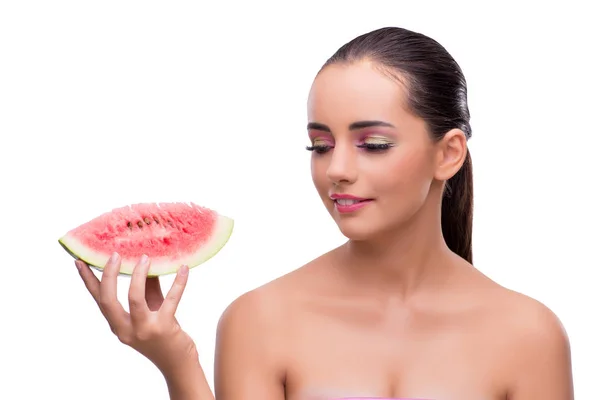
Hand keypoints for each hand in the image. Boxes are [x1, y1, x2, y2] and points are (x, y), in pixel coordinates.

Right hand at [75, 252, 198, 377]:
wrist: (178, 363)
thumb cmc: (163, 333)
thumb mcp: (150, 310)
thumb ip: (145, 288)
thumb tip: (143, 260)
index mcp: (118, 325)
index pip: (99, 299)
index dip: (88, 280)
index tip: (80, 260)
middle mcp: (126, 330)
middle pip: (108, 300)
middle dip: (109, 275)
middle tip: (115, 254)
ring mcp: (144, 330)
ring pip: (135, 299)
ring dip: (139, 275)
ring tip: (146, 257)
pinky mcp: (164, 329)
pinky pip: (170, 300)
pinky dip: (178, 283)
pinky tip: (183, 268)